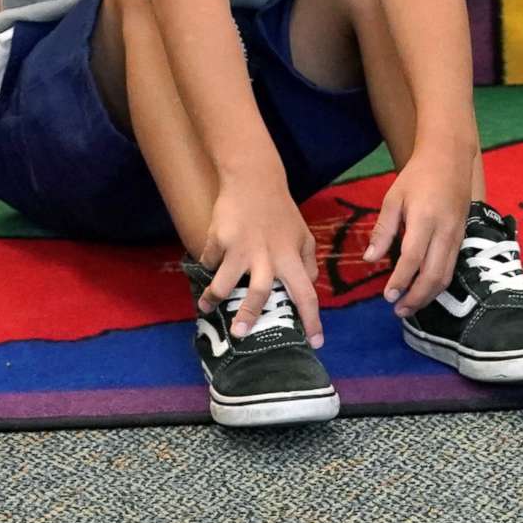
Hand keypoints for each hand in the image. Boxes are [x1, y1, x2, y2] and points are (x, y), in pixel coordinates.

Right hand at [199, 173, 322, 345]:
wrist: (254, 179)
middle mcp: (267, 256)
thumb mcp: (303, 234)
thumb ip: (307, 260)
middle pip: (259, 293)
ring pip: (225, 283)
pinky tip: (208, 267)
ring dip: (212, 298)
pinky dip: (209, 265)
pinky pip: (210, 261)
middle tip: (240, 335)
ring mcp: (241, 248)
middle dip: (248, 317)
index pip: (306, 293)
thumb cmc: (281, 211)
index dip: (313, 320)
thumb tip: (310, 283)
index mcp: (290, 257)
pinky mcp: (219, 239)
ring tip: (205, 307)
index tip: (316, 343)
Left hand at [366, 144, 471, 316]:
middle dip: (417, 297)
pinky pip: (452, 267)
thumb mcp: (393, 198)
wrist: (450, 158)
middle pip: (434, 274)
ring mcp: (458, 235)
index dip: (400, 281)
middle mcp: (445, 231)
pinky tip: (424, 289)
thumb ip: (383, 230)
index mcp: (425, 219)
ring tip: (410, 306)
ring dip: (429, 295)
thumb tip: (369, 259)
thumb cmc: (417, 177)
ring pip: (446, 275)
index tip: (388, 296)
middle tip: (398, 310)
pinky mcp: (463, 237)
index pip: (413, 258)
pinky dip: (438, 283)